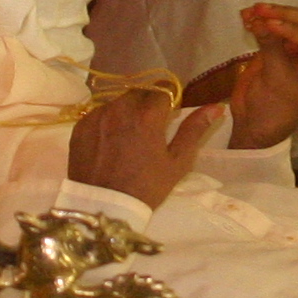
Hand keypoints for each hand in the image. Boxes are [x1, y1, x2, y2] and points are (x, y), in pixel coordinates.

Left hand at [65, 88, 223, 208]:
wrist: (105, 207)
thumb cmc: (147, 187)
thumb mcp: (177, 162)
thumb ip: (195, 130)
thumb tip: (216, 106)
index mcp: (147, 117)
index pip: (163, 91)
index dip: (168, 101)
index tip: (169, 113)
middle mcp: (121, 110)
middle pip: (139, 92)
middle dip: (147, 103)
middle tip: (150, 125)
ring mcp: (98, 117)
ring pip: (117, 101)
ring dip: (126, 111)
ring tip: (129, 133)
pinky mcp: (81, 127)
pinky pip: (98, 114)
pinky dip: (107, 121)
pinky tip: (110, 141)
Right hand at [227, 2, 297, 150]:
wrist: (255, 124)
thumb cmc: (273, 107)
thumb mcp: (274, 76)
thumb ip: (270, 45)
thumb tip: (260, 18)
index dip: (290, 27)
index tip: (268, 22)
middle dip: (281, 14)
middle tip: (258, 9)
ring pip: (291, 20)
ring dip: (270, 14)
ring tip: (249, 13)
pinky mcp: (284, 46)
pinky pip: (276, 28)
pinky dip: (262, 21)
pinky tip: (248, 18)